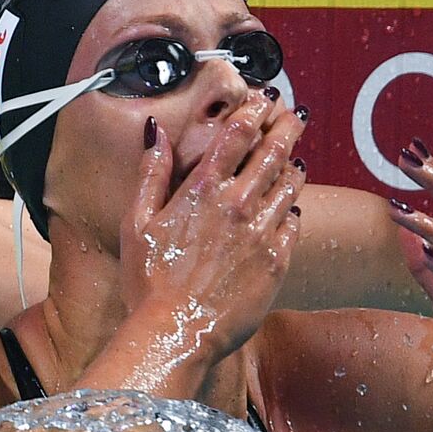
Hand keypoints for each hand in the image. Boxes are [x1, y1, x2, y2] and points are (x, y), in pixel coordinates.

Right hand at [121, 93, 305, 363]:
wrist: (175, 333)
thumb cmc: (147, 281)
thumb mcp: (136, 222)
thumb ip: (151, 172)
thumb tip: (155, 130)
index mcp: (202, 190)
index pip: (237, 134)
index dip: (254, 111)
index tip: (264, 98)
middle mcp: (237, 205)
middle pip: (272, 152)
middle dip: (286, 128)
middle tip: (295, 115)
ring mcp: (262, 232)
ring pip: (289, 185)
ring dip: (294, 166)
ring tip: (297, 157)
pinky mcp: (277, 261)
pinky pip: (293, 224)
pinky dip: (293, 209)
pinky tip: (291, 206)